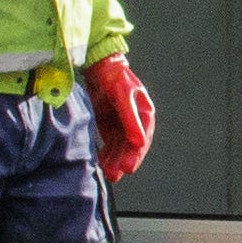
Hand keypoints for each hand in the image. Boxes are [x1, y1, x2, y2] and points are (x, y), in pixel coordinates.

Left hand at [82, 57, 154, 184]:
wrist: (97, 68)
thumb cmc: (114, 78)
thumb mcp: (122, 96)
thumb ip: (130, 119)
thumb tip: (139, 142)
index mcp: (144, 113)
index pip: (142, 137)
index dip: (136, 154)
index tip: (129, 168)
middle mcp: (134, 121)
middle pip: (131, 145)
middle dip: (124, 160)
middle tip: (116, 174)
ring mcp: (121, 124)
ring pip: (119, 147)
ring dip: (114, 160)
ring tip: (108, 174)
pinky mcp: (108, 126)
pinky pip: (109, 144)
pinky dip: (105, 154)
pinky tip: (100, 164)